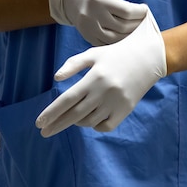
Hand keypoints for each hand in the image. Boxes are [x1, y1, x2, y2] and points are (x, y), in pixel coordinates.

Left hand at [36, 9, 166, 135]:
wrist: (148, 58)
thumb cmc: (116, 54)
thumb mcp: (94, 54)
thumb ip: (73, 65)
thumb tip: (56, 78)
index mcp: (94, 78)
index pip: (67, 99)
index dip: (51, 112)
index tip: (39, 123)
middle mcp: (104, 92)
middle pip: (75, 114)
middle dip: (57, 124)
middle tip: (44, 132)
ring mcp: (116, 103)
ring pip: (90, 121)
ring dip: (77, 122)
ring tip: (71, 117)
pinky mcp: (126, 110)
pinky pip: (106, 126)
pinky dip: (95, 125)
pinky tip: (90, 119)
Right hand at [48, 0, 157, 45]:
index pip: (127, 11)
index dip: (141, 12)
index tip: (145, 9)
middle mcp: (92, 14)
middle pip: (123, 26)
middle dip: (137, 24)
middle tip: (143, 20)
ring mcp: (88, 28)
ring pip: (116, 39)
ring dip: (130, 35)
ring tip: (136, 27)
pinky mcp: (87, 36)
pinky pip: (107, 44)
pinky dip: (119, 42)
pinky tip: (125, 35)